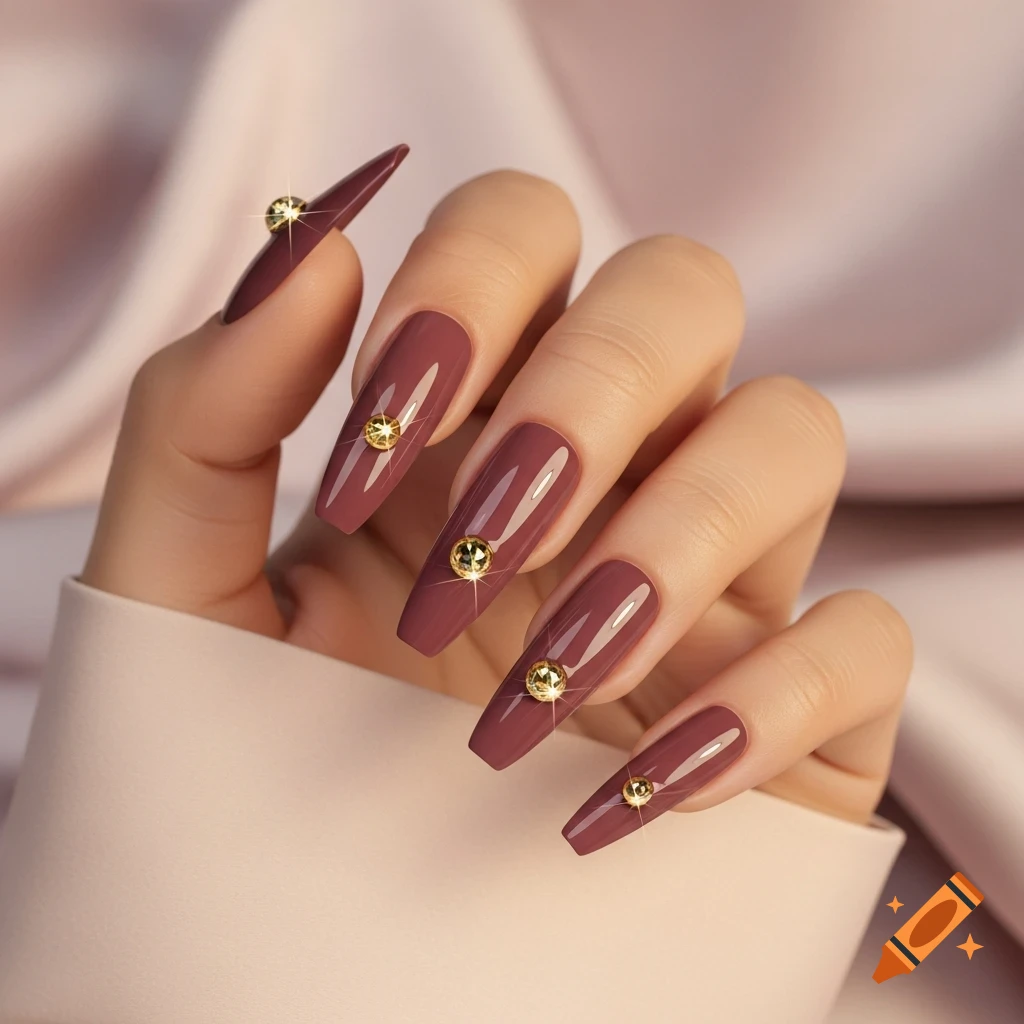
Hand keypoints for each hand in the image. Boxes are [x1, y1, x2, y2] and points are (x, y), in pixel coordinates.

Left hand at [83, 148, 911, 854]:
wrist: (335, 945)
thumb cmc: (258, 756)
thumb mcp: (187, 590)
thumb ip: (204, 415)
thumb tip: (309, 250)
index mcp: (472, 416)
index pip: (524, 231)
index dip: (465, 295)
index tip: (373, 450)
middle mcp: (609, 463)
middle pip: (684, 290)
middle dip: (586, 391)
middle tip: (479, 543)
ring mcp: (719, 575)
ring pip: (792, 433)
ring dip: (667, 542)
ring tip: (543, 682)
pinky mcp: (800, 704)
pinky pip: (863, 638)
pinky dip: (766, 702)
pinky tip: (634, 790)